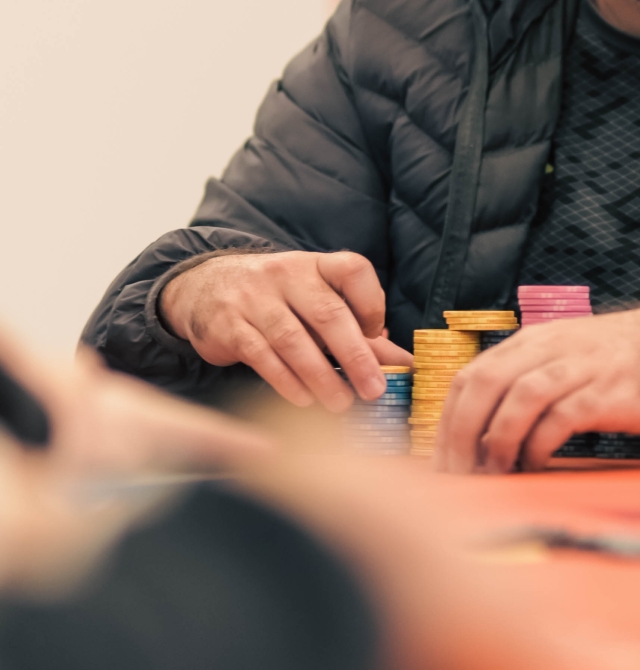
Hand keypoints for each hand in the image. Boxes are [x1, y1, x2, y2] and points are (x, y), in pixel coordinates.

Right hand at [161, 250, 412, 411]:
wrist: (203, 288)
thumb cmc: (277, 300)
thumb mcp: (315, 303)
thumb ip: (360, 332)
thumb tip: (405, 365)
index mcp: (315, 266)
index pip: (352, 269)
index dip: (372, 303)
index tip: (379, 335)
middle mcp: (286, 275)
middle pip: (327, 312)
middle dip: (355, 354)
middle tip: (374, 389)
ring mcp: (254, 298)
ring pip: (293, 339)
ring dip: (320, 376)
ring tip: (340, 403)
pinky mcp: (229, 325)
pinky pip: (261, 355)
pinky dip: (286, 381)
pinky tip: (304, 399)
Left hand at [433, 302, 639, 473]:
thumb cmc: (621, 362)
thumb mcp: (567, 357)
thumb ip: (527, 381)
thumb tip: (481, 433)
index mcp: (533, 341)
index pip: (471, 375)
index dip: (447, 420)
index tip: (439, 461)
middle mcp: (552, 348)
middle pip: (486, 383)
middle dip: (461, 433)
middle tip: (457, 476)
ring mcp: (582, 367)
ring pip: (521, 397)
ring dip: (498, 440)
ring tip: (494, 473)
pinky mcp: (611, 392)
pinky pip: (563, 417)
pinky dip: (541, 443)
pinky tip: (536, 464)